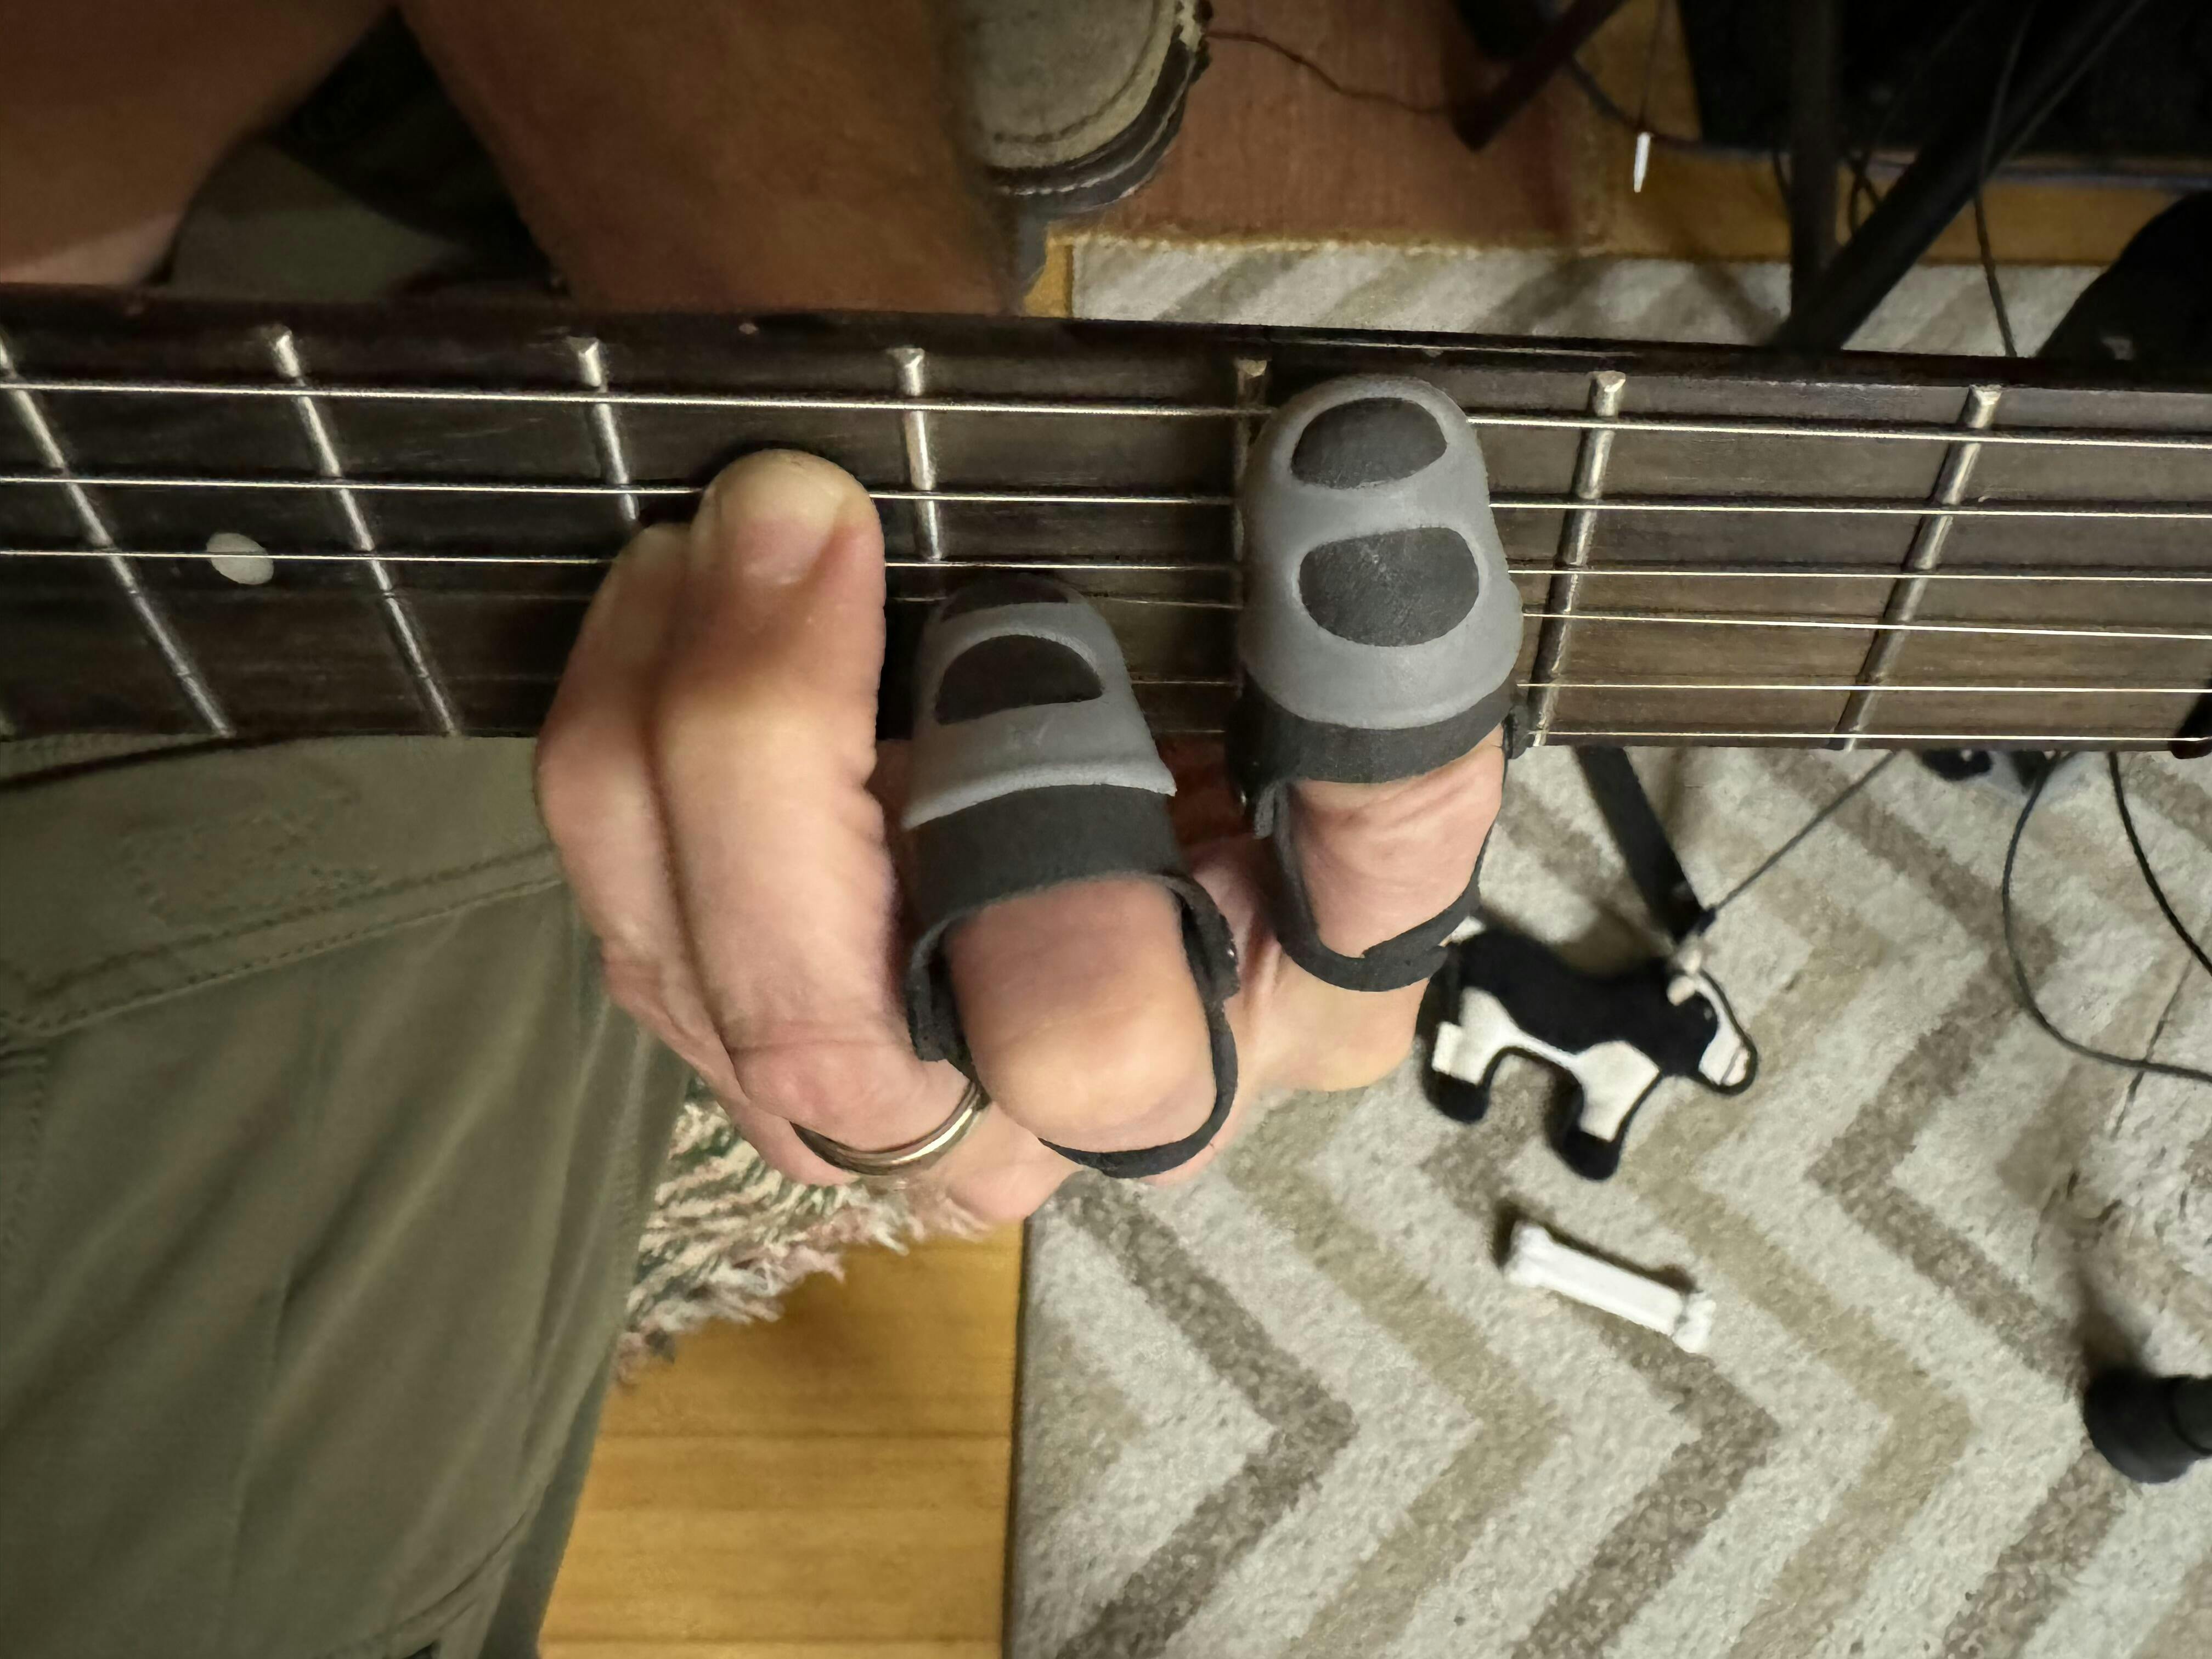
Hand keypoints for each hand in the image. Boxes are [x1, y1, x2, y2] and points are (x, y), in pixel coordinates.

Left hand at [537, 451, 1502, 1223]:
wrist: (1149, 866)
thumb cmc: (1266, 848)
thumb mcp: (1379, 819)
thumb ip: (1390, 736)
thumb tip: (1366, 536)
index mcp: (1161, 1091)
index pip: (1084, 1041)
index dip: (1037, 841)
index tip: (1016, 623)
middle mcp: (977, 1127)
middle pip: (816, 1030)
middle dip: (771, 750)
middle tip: (793, 511)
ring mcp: (822, 1089)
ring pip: (669, 960)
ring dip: (660, 722)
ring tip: (717, 531)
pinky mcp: (713, 1010)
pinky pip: (614, 900)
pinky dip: (614, 736)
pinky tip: (669, 598)